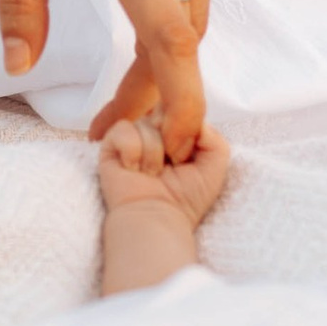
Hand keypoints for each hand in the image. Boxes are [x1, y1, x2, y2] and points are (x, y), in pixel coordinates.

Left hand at [0, 0, 222, 154]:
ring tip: (119, 73)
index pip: (168, 40)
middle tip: (108, 120)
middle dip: (155, 90)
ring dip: (165, 49)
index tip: (163, 146)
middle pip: (183, 38)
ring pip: (195, 8)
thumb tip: (19, 66)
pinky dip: (175, 5)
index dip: (173, 102)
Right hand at [99, 118, 231, 227]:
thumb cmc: (187, 197)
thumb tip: (190, 117)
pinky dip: (133, 152)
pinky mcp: (110, 146)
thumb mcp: (216, 162)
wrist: (159, 217)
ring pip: (145, 122)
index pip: (179, 107)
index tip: (187, 158)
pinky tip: (134, 170)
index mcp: (175, 133)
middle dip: (171, 140)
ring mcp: (132, 138)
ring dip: (153, 153)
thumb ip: (212, 132)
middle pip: (161, 109)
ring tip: (152, 174)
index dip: (185, 129)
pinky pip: (124, 128)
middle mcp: (153, 132)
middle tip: (171, 166)